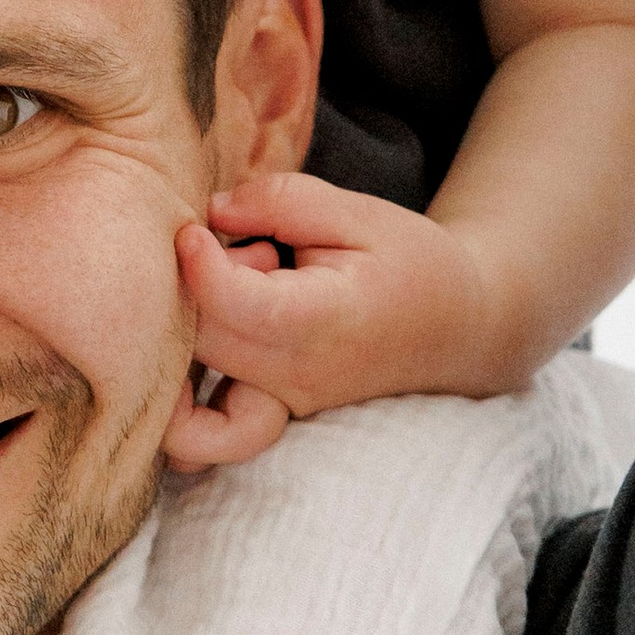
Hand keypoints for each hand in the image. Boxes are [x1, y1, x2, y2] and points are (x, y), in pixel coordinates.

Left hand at [180, 169, 512, 417]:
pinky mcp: (265, 417)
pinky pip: (201, 432)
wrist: (457, 330)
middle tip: (230, 255)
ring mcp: (277, 406)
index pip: (235, 306)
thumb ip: (279, 202)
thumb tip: (210, 213)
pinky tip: (184, 359)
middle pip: (195, 342)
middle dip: (188, 291)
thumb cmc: (408, 263)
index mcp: (321, 320)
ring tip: (222, 302)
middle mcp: (293, 376)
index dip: (198, 266)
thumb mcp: (358, 211)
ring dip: (180, 338)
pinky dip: (177, 407)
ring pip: (184, 390)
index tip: (193, 230)